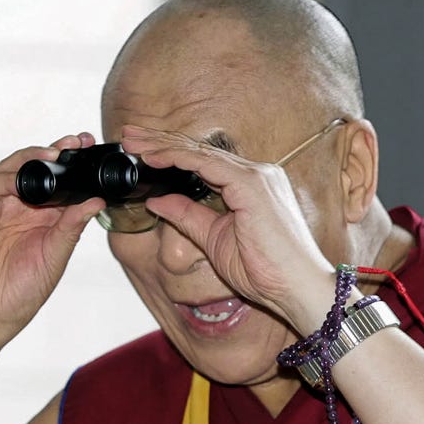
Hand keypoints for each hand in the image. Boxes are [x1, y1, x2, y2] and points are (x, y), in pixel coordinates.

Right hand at [0, 133, 102, 347]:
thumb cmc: (16, 297)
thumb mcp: (53, 259)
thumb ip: (70, 229)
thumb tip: (96, 201)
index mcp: (33, 216)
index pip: (53, 179)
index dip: (71, 162)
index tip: (91, 148)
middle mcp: (9, 207)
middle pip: (31, 168)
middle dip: (54, 153)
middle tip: (77, 143)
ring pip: (7, 172)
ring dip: (30, 160)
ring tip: (55, 156)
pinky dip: (3, 180)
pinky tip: (22, 177)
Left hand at [120, 125, 335, 329]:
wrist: (295, 288)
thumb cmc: (264, 270)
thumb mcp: (212, 239)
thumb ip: (187, 215)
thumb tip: (157, 200)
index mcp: (249, 186)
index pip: (202, 162)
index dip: (169, 153)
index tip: (139, 151)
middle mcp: (256, 174)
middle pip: (198, 151)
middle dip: (160, 142)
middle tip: (128, 135)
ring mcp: (257, 177)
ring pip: (200, 153)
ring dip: (163, 145)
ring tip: (133, 141)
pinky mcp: (252, 186)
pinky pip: (207, 165)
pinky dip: (178, 158)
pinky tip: (154, 157)